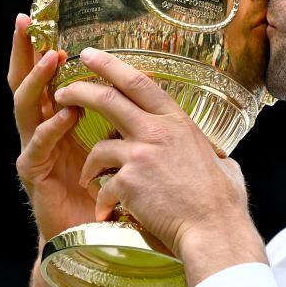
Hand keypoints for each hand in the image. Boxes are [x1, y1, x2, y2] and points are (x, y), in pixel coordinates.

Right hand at [9, 14, 94, 241]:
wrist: (92, 237)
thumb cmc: (105, 189)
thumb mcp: (114, 143)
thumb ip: (116, 116)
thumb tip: (140, 81)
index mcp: (58, 119)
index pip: (47, 76)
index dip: (42, 46)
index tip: (42, 16)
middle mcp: (41, 130)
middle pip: (26, 83)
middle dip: (25, 51)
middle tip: (26, 22)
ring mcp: (34, 151)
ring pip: (26, 108)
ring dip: (38, 82)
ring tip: (51, 59)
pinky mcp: (35, 175)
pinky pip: (39, 146)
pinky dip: (51, 128)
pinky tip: (64, 114)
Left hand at [54, 47, 267, 286]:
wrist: (214, 230)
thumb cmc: (222, 202)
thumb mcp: (222, 162)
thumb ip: (209, 153)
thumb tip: (218, 156)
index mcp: (178, 122)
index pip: (140, 82)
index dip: (111, 66)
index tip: (92, 56)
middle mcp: (158, 131)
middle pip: (108, 99)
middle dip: (79, 91)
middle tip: (63, 91)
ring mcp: (142, 155)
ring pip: (99, 147)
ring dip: (89, 164)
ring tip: (86, 177)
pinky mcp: (129, 182)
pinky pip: (103, 185)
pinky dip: (102, 200)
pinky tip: (106, 212)